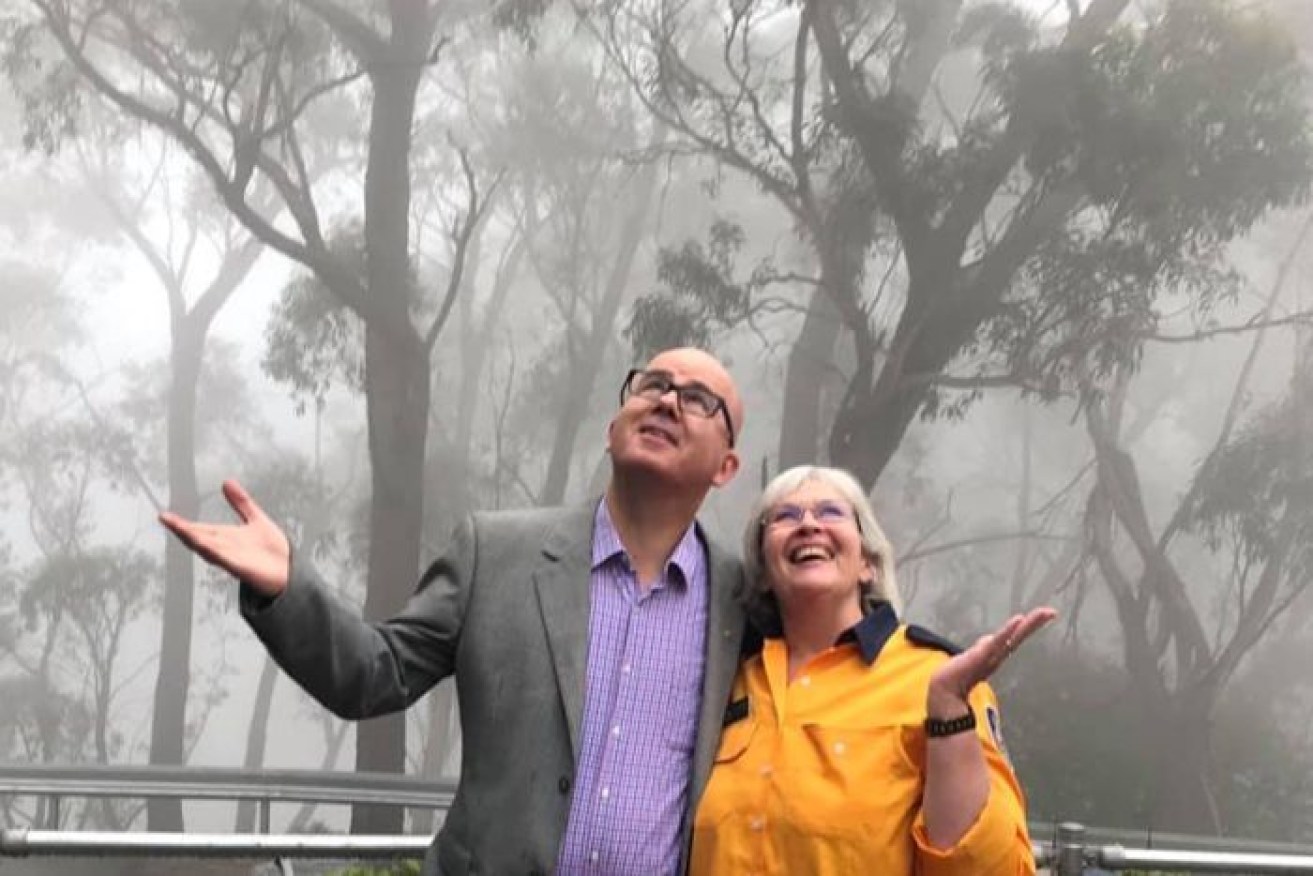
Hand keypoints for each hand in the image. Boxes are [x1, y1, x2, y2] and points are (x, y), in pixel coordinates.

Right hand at [159, 479, 290, 598]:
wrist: (290, 572)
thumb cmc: (272, 552)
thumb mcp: (256, 519)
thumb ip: (241, 502)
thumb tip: (227, 482)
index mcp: (227, 538)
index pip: (200, 529)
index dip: (182, 523)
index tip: (165, 515)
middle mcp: (226, 549)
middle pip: (199, 538)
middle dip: (182, 529)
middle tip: (165, 519)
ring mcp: (233, 559)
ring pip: (208, 548)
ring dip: (193, 539)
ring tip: (178, 528)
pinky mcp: (243, 569)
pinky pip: (226, 560)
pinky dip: (215, 552)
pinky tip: (205, 545)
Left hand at [926, 607, 1055, 717]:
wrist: (943, 692)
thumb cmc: (957, 676)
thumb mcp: (972, 657)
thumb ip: (982, 649)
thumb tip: (989, 639)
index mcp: (994, 655)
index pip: (1013, 637)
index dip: (1028, 625)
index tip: (1044, 614)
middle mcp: (995, 655)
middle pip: (1017, 636)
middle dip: (1034, 624)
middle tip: (1051, 612)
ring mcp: (989, 656)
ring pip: (1010, 638)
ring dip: (1026, 625)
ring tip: (1040, 614)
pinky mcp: (980, 657)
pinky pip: (996, 642)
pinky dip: (1008, 631)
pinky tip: (1018, 621)